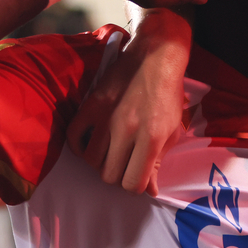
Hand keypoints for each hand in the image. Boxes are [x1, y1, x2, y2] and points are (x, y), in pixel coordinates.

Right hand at [66, 9, 191, 195]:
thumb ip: (159, 162)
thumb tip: (150, 190)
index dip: (136, 186)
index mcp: (151, 138)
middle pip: (110, 176)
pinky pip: (74, 139)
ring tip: (111, 151)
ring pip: (91, 162)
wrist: (155, 58)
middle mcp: (126, 131)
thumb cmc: (167, 95)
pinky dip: (81, 146)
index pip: (133, 183)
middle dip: (118, 175)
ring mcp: (105, 118)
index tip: (138, 176)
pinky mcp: (91, 106)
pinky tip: (93, 142)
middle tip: (125, 163)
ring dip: (101, 162)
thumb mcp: (172, 130)